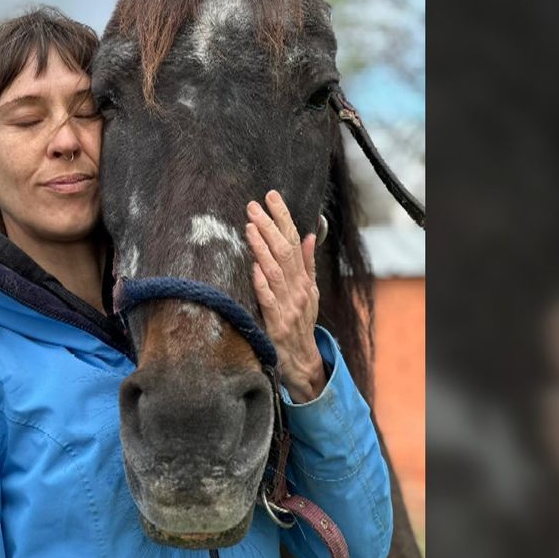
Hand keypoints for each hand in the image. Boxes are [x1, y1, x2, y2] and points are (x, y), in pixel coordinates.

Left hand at [244, 190, 325, 402]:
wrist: (302, 361)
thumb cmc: (301, 323)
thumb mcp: (309, 292)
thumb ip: (307, 264)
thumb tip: (307, 235)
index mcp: (304, 279)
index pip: (294, 241)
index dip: (283, 217)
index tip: (271, 196)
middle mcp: (298, 289)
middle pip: (284, 251)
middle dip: (269, 226)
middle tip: (253, 205)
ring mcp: (288, 305)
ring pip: (275, 271)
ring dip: (262, 247)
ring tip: (249, 226)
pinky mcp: (276, 322)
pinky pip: (268, 299)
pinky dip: (261, 282)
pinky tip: (253, 266)